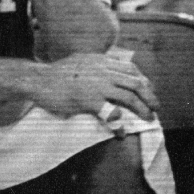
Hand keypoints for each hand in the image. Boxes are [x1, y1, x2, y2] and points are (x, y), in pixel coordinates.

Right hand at [30, 52, 158, 121]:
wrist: (38, 80)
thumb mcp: (81, 62)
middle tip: (156, 106)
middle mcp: (102, 70)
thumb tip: (111, 69)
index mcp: (101, 61)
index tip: (148, 90)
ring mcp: (97, 85)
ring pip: (129, 96)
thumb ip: (96, 65)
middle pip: (135, 81)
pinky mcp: (89, 100)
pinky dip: (119, 125)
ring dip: (142, 108)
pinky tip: (122, 132)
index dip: (143, 79)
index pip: (130, 67)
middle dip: (149, 95)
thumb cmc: (57, 75)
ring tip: (148, 118)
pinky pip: (111, 113)